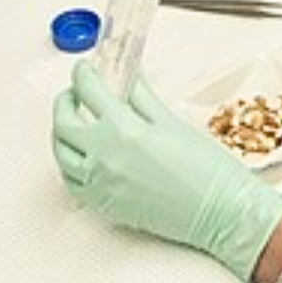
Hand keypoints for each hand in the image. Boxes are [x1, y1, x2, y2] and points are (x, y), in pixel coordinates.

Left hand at [52, 60, 281, 282]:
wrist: (221, 212)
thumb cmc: (207, 171)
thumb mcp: (172, 123)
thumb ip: (142, 98)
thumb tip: (128, 79)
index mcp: (123, 130)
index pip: (89, 92)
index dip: (83, 75)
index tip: (85, 70)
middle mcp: (104, 157)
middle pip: (63, 123)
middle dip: (65, 101)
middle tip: (75, 93)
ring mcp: (100, 184)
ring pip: (61, 155)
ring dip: (61, 134)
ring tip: (74, 123)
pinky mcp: (104, 206)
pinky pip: (71, 183)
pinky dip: (69, 165)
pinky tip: (81, 157)